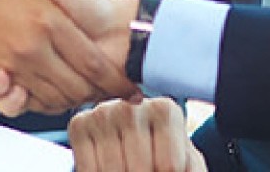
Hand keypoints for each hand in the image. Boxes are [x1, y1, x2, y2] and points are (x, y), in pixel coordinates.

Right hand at [69, 98, 205, 171]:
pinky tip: (108, 167)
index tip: (167, 169)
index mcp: (166, 111)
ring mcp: (103, 113)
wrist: (133, 144)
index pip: (169, 167)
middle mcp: (132, 105)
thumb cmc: (164, 155)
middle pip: (139, 169)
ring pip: (112, 170)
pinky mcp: (78, 124)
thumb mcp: (186, 163)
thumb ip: (191, 169)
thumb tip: (170, 169)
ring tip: (128, 165)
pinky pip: (89, 169)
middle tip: (144, 167)